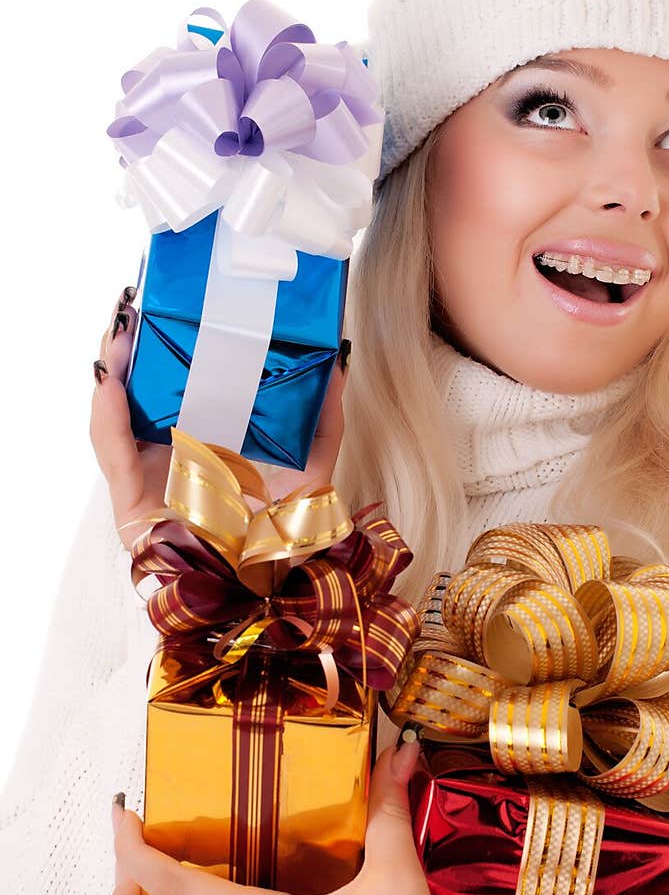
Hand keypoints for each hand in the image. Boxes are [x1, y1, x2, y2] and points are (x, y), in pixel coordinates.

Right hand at [89, 286, 351, 549]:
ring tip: (123, 327)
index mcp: (208, 439)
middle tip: (140, 301)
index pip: (181, 379)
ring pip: (117, 408)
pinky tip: (111, 379)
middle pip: (141, 384)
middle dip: (135, 342)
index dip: (172, 340)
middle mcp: (172, 450)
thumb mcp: (314, 471)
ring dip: (116, 364)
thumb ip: (324, 421)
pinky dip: (107, 414)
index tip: (179, 301)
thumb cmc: (281, 539)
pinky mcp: (130, 501)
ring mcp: (148, 473)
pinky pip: (113, 450)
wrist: (258, 593)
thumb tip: (336, 364)